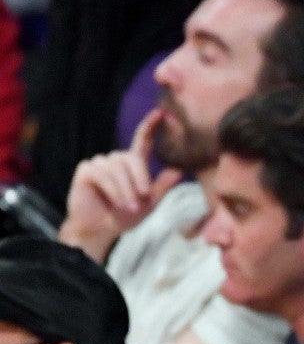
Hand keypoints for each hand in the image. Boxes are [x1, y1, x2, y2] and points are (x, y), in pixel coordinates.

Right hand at [60, 109, 181, 261]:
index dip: (150, 126)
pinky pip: (102, 174)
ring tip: (128, 207)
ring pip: (117, 168)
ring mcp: (100, 163)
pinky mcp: (86, 169)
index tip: (161, 113)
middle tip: (142, 199)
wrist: (102, 230)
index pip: (142, 140)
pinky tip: (115, 201)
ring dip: (125, 189)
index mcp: (133, 165)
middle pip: (131, 158)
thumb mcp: (149, 203)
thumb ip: (162, 186)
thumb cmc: (124, 216)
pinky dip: (112, 189)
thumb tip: (179, 170)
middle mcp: (116, 159)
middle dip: (139, 179)